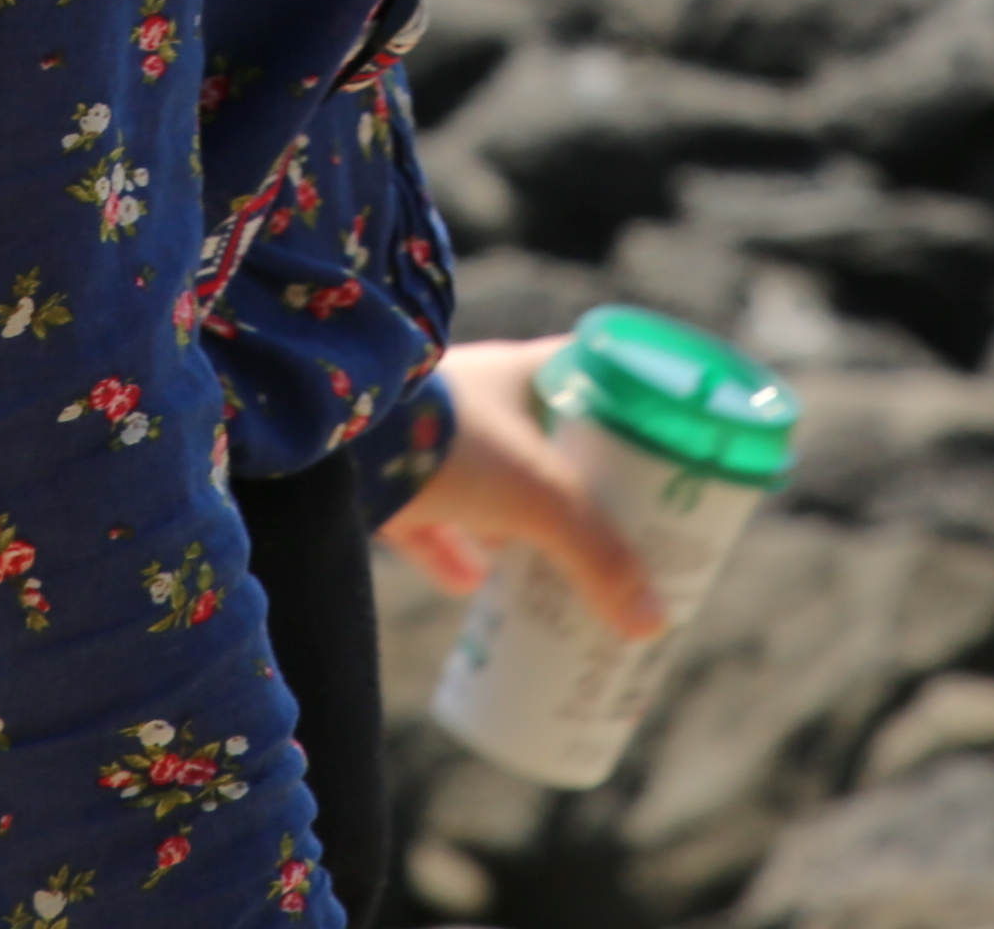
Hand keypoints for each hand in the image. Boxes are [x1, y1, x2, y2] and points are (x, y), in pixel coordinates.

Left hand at [377, 335, 665, 635]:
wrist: (338, 444)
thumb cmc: (451, 441)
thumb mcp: (541, 497)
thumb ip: (598, 556)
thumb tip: (653, 623)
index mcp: (523, 372)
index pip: (591, 371)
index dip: (627, 405)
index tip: (656, 445)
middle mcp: (478, 399)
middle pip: (543, 438)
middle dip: (575, 484)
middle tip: (614, 525)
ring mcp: (430, 437)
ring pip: (486, 482)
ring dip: (513, 522)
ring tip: (549, 562)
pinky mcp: (388, 479)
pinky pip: (430, 521)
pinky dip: (453, 554)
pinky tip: (468, 586)